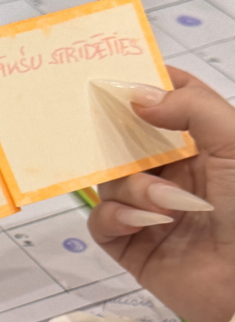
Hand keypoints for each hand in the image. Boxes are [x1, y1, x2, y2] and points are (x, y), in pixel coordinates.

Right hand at [88, 68, 234, 321]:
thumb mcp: (234, 146)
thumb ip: (191, 109)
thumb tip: (137, 94)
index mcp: (204, 146)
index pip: (169, 104)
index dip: (144, 86)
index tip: (116, 74)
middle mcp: (175, 174)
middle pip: (126, 142)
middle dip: (116, 136)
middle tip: (100, 126)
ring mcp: (151, 210)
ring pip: (112, 183)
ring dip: (135, 189)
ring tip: (168, 207)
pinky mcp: (132, 247)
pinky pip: (102, 222)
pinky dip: (118, 218)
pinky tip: (146, 223)